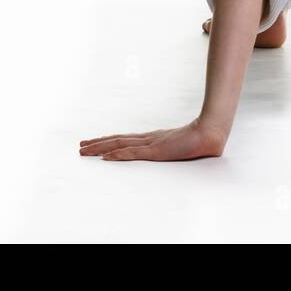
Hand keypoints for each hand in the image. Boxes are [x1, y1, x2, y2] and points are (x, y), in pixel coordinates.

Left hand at [79, 118, 225, 160]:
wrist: (210, 134)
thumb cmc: (201, 139)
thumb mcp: (183, 145)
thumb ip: (176, 146)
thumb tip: (175, 148)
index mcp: (153, 138)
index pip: (125, 139)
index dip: (108, 140)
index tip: (94, 142)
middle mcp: (148, 139)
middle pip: (117, 140)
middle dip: (98, 143)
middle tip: (80, 146)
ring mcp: (151, 144)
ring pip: (119, 145)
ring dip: (100, 147)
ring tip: (84, 150)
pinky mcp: (155, 151)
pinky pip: (132, 153)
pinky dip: (117, 154)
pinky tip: (106, 156)